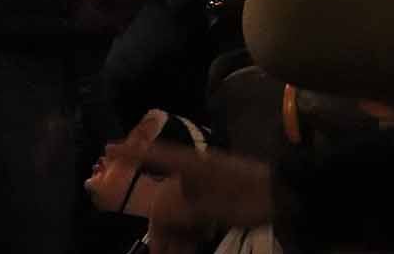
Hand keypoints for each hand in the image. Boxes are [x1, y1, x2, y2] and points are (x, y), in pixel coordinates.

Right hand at [104, 142, 270, 251]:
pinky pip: (195, 217)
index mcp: (191, 164)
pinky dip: (190, 234)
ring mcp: (207, 186)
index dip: (131, 153)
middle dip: (160, 227)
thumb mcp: (213, 206)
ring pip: (180, 212)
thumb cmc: (247, 195)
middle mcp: (195, 172)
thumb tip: (156, 212)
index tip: (109, 149)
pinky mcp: (218, 200)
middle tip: (157, 251)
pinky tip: (190, 248)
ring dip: (175, 236)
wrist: (284, 195)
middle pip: (166, 197)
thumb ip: (181, 209)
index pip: (155, 155)